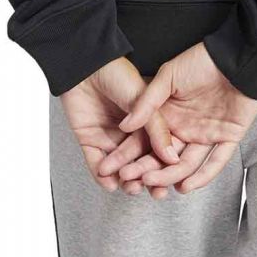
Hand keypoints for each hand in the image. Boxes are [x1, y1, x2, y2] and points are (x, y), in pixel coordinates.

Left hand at [59, 56, 178, 198]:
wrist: (85, 66)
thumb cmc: (116, 74)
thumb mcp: (143, 99)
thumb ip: (157, 129)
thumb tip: (171, 158)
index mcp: (147, 120)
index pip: (157, 149)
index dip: (163, 167)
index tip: (169, 182)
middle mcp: (130, 132)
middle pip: (140, 162)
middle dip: (147, 179)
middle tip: (152, 190)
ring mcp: (110, 137)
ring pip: (120, 167)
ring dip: (126, 180)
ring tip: (130, 186)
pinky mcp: (90, 141)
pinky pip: (97, 164)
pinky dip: (102, 177)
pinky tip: (110, 183)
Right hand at [102, 43, 256, 193]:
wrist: (236, 54)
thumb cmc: (202, 59)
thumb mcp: (169, 76)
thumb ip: (148, 101)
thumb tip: (125, 125)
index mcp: (170, 114)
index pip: (147, 140)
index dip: (130, 154)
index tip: (112, 167)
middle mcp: (186, 127)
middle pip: (164, 156)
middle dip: (146, 169)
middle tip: (130, 180)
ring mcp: (206, 134)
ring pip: (187, 162)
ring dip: (170, 176)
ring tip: (155, 184)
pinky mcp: (228, 137)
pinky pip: (216, 161)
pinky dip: (203, 175)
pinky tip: (186, 186)